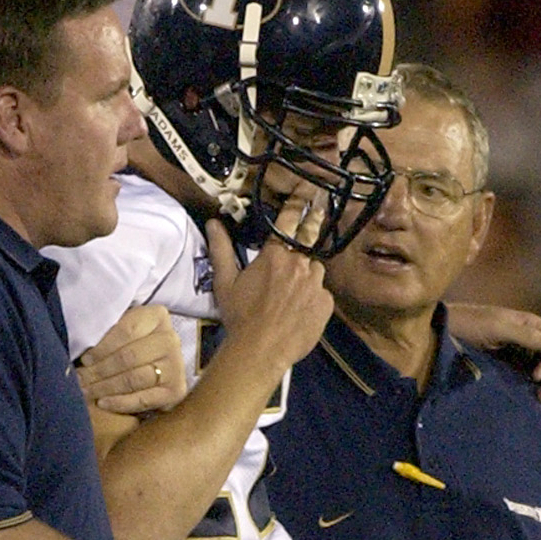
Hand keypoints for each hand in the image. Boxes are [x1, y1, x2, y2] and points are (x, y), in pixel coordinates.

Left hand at [77, 305, 185, 413]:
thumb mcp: (121, 330)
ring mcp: (176, 366)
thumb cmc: (131, 344)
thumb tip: (79, 350)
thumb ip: (105, 335)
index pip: (126, 331)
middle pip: (128, 357)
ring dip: (105, 387)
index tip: (84, 359)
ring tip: (86, 391)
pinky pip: (143, 399)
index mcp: (157, 317)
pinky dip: (120, 402)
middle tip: (79, 379)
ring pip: (134, 378)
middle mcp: (170, 339)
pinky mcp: (176, 390)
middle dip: (99, 370)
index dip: (102, 347)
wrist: (157, 366)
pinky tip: (102, 403)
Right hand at [205, 186, 332, 376]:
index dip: (298, 204)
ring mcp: (316, 284)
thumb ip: (221, 249)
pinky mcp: (326, 304)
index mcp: (275, 255)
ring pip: (315, 271)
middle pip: (306, 245)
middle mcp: (299, 264)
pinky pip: (322, 294)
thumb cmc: (239, 315)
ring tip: (290, 296)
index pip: (289, 221)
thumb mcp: (225, 282)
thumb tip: (213, 222)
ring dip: (306, 277)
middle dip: (307, 236)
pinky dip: (313, 299)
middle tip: (306, 235)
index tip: (309, 189)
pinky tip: (298, 313)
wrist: (260, 350)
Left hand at [446, 302, 540, 412]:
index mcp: (533, 327)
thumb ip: (527, 336)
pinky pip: (532, 383)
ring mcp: (523, 358)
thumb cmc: (468, 323)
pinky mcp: (512, 371)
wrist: (442, 331)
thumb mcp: (497, 327)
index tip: (536, 376)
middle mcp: (533, 342)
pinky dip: (540, 393)